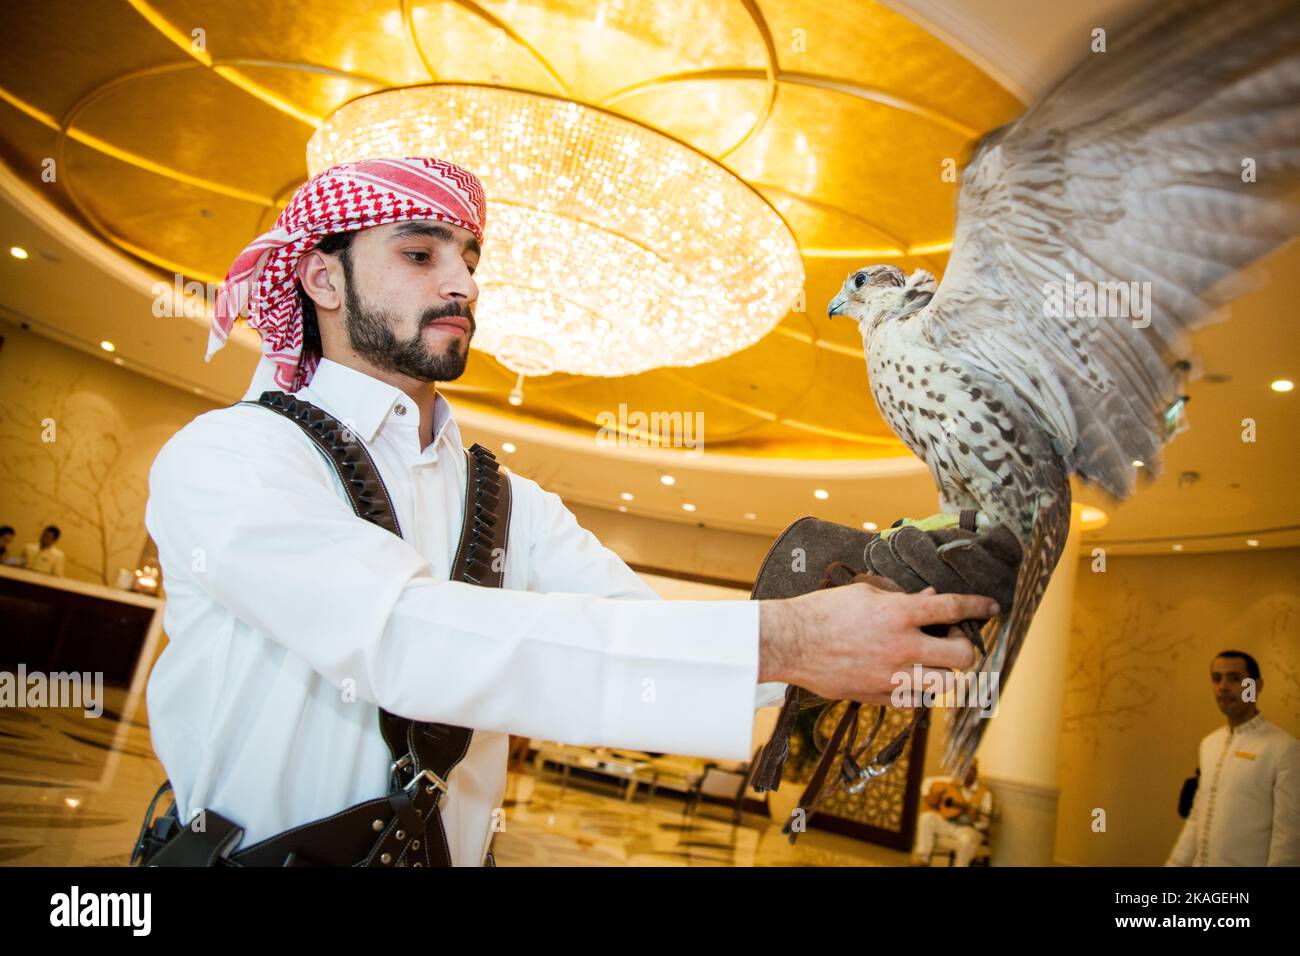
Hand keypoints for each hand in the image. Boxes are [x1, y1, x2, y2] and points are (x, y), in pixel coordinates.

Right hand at [759, 578, 997, 703]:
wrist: (790, 642)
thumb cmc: (823, 611)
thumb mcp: (865, 594)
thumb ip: (901, 599)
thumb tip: (929, 600)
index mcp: (899, 614)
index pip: (953, 608)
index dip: (978, 606)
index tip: (992, 608)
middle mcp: (902, 647)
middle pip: (962, 657)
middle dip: (965, 647)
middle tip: (953, 641)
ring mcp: (892, 676)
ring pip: (945, 685)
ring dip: (945, 672)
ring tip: (933, 662)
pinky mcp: (879, 696)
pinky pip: (915, 699)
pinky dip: (917, 688)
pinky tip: (907, 676)